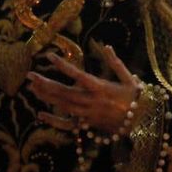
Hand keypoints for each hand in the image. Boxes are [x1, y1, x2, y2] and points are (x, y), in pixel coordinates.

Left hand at [26, 41, 140, 135]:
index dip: (63, 65)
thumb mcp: (128, 78)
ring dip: (46, 96)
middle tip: (29, 75)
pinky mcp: (87, 125)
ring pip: (62, 105)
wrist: (142, 123)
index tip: (49, 56)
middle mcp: (91, 101)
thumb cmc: (135, 98)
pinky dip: (53, 120)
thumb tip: (105, 46)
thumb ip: (115, 62)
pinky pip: (67, 124)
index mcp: (101, 88)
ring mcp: (87, 115)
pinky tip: (40, 114)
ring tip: (32, 87)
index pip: (77, 75)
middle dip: (45, 83)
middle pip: (64, 92)